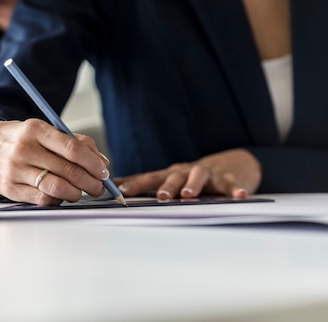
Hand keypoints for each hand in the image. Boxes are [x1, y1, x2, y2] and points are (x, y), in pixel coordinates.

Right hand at [0, 118, 110, 204]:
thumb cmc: (16, 138)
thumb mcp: (41, 130)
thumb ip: (72, 142)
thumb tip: (100, 160)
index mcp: (35, 129)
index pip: (72, 148)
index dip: (92, 162)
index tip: (103, 171)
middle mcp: (24, 149)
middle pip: (68, 170)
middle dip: (90, 182)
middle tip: (99, 187)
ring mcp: (16, 170)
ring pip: (56, 188)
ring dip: (76, 193)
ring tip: (80, 192)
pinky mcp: (10, 188)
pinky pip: (42, 199)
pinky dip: (57, 200)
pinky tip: (60, 196)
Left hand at [115, 149, 261, 199]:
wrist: (235, 163)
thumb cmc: (197, 176)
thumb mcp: (174, 178)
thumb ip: (152, 183)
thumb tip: (121, 185)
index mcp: (172, 174)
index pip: (150, 178)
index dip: (136, 184)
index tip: (122, 190)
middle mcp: (186, 171)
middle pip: (174, 177)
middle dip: (166, 186)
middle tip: (160, 196)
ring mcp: (208, 173)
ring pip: (199, 176)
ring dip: (193, 185)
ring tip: (189, 195)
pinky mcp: (229, 178)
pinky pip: (231, 184)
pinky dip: (234, 190)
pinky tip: (238, 196)